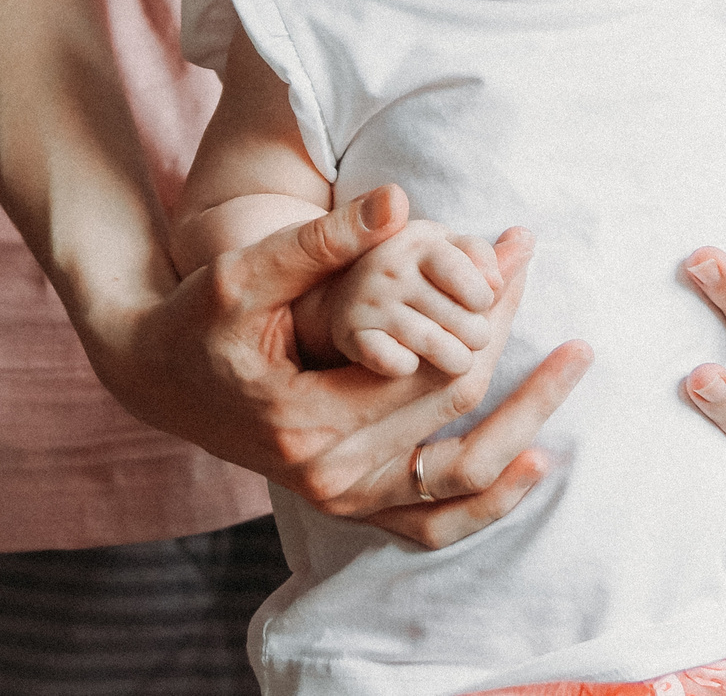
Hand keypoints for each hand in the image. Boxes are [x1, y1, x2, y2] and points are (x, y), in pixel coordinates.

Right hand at [76, 185, 589, 548]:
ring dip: (523, 424)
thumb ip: (322, 240)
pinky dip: (487, 500)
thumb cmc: (196, 316)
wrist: (154, 377)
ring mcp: (341, 498)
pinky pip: (432, 521)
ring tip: (571, 364)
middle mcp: (331, 476)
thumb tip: (399, 203)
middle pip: (456, 414)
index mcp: (310, 421)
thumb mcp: (246, 272)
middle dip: (513, 346)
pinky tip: (537, 459)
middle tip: (542, 277)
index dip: (488, 307)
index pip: (435, 369)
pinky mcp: (347, 502)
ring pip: (458, 481)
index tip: (516, 250)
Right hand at [315, 221, 503, 376]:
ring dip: (455, 359)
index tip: (481, 305)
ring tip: (457, 358)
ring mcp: (369, 300)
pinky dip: (409, 368)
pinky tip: (411, 362)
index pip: (475, 281)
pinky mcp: (351, 333)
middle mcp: (391, 266)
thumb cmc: (414, 271)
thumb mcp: (447, 252)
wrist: (342, 289)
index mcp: (422, 240)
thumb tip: (526, 241)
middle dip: (477, 336)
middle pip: (463, 318)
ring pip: (436, 344)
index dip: (485, 300)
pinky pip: (396, 363)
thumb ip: (488, 255)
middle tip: (472, 338)